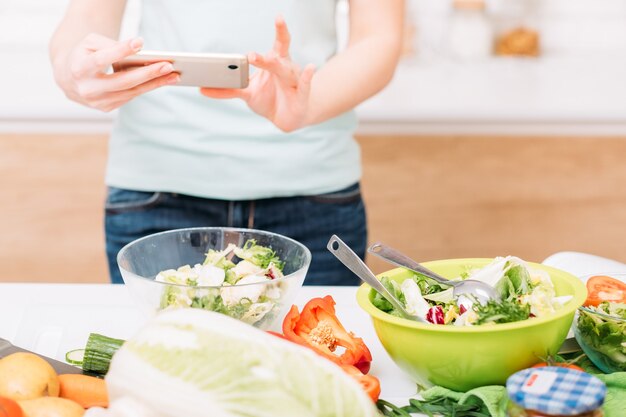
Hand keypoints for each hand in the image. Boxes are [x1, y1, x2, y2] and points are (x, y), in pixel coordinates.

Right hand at [55, 34, 179, 111]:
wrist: (69, 78)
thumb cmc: (84, 55)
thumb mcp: (90, 43)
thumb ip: (111, 44)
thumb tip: (139, 50)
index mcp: (79, 68)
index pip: (102, 60)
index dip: (120, 51)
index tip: (140, 42)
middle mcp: (87, 88)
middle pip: (122, 81)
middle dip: (147, 73)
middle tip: (168, 66)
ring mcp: (97, 102)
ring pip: (131, 92)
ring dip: (154, 83)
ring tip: (173, 75)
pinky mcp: (106, 108)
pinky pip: (131, 96)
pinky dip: (147, 88)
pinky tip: (162, 81)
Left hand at [200, 17, 315, 132]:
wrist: (285, 118)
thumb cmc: (268, 99)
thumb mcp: (247, 93)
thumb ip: (228, 90)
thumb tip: (202, 89)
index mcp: (275, 62)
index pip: (279, 42)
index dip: (281, 29)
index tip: (279, 16)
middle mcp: (286, 68)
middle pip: (281, 53)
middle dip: (273, 46)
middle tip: (252, 52)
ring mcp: (294, 81)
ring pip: (287, 70)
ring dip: (277, 65)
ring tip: (270, 60)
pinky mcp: (301, 96)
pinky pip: (304, 85)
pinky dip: (307, 77)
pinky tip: (310, 68)